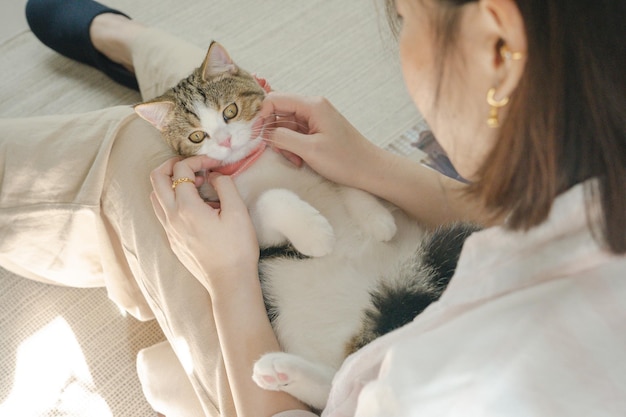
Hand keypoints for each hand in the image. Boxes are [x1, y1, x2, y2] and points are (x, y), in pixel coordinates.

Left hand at [150, 155, 259, 297]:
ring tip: (195, 186)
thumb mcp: (238, 212)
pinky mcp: (172, 240)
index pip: (181, 170)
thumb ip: (226, 186)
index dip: (198, 160)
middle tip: (193, 166)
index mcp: (187, 208)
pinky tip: (196, 207)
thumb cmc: (237, 248)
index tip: (214, 164)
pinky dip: (174, 200)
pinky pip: (163, 212)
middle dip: (173, 165)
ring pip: (155, 196)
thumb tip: (215, 175)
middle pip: (156, 178)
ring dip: (171, 183)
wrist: (229, 281)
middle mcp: (172, 217)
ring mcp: (169, 230)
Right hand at [258, 92, 381, 187]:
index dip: (260, 115)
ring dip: (283, 143)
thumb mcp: (310, 150)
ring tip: (295, 159)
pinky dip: (292, 147)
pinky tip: (299, 160)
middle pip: (278, 112)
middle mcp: (312, 106)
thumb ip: (283, 137)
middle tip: (278, 152)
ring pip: (285, 125)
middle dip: (273, 133)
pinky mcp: (317, 130)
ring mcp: (315, 118)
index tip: (255, 135)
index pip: (274, 99)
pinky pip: (295, 134)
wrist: (370, 170)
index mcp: (312, 105)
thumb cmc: (345, 160)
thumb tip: (263, 132)